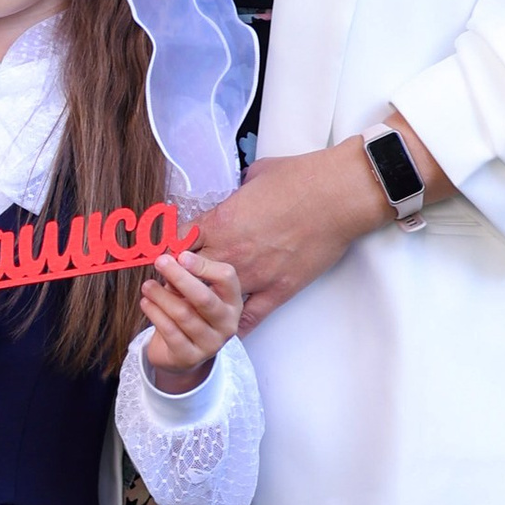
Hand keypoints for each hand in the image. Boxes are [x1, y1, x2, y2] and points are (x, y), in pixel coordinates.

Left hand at [139, 245, 244, 391]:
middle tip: (160, 262)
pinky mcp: (190, 357)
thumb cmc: (188, 316)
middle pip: (204, 297)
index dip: (203, 265)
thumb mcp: (190, 295)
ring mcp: (210, 343)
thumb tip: (170, 258)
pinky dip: (155, 314)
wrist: (182, 356)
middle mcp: (227, 324)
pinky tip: (146, 303)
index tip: (181, 255)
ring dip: (161, 296)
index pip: (227, 277)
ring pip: (183, 314)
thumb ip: (185, 277)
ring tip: (147, 286)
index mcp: (232, 302)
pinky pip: (170, 332)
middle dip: (180, 277)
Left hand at [193, 122, 450, 324]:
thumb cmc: (299, 176)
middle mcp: (230, 252)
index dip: (170, 249)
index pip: (178, 243)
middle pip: (187, 275)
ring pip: (213, 299)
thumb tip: (240, 188)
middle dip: (177, 279)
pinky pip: (252, 315)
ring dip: (202, 303)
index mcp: (220, 221)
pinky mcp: (279, 289)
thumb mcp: (256, 174)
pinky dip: (238, 324)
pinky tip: (227, 330)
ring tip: (195, 306)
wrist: (337, 195)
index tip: (167, 252)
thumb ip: (240, 187)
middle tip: (173, 283)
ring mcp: (254, 274)